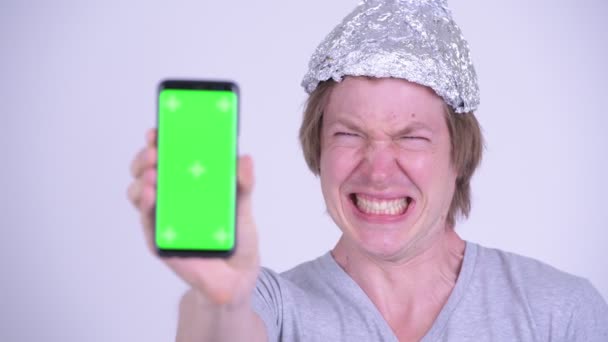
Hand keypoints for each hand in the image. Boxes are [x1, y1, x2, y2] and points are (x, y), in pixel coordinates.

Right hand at [128, 128, 259, 306]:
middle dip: (146, 156)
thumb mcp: (243, 205)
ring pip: (138, 191)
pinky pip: (146, 218)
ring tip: (154, 173)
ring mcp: (162, 216)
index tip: (158, 128)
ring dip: (142, 178)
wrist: (236, 276)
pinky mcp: (158, 238)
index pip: (167, 156)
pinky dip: (144, 204)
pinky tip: (150, 194)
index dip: (159, 140)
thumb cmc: (235, 237)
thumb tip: (245, 158)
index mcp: (187, 183)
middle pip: (146, 170)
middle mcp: (170, 197)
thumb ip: (243, 183)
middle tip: (155, 149)